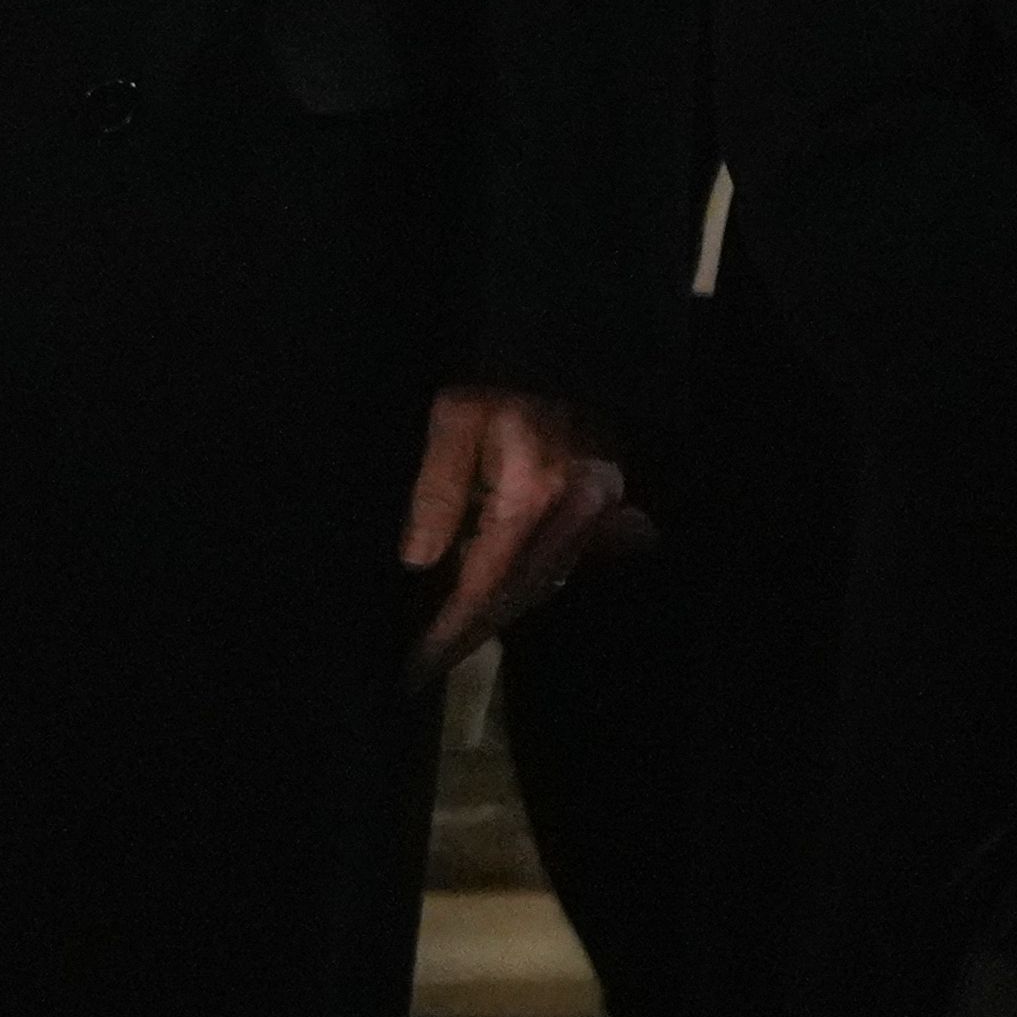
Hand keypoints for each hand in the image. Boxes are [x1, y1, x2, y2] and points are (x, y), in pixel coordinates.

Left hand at [401, 384, 627, 682]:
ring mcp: (594, 515)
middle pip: (518, 594)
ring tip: (448, 641)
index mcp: (535, 493)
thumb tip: (417, 559)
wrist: (560, 354)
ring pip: (540, 586)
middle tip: (426, 663)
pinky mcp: (600, 512)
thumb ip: (437, 489)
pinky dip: (520, 589)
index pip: (488, 579)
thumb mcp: (455, 419)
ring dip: (494, 615)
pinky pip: (556, 567)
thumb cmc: (500, 383)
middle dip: (470, 632)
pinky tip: (490, 603)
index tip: (418, 662)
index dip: (451, 625)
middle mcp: (574, 514)